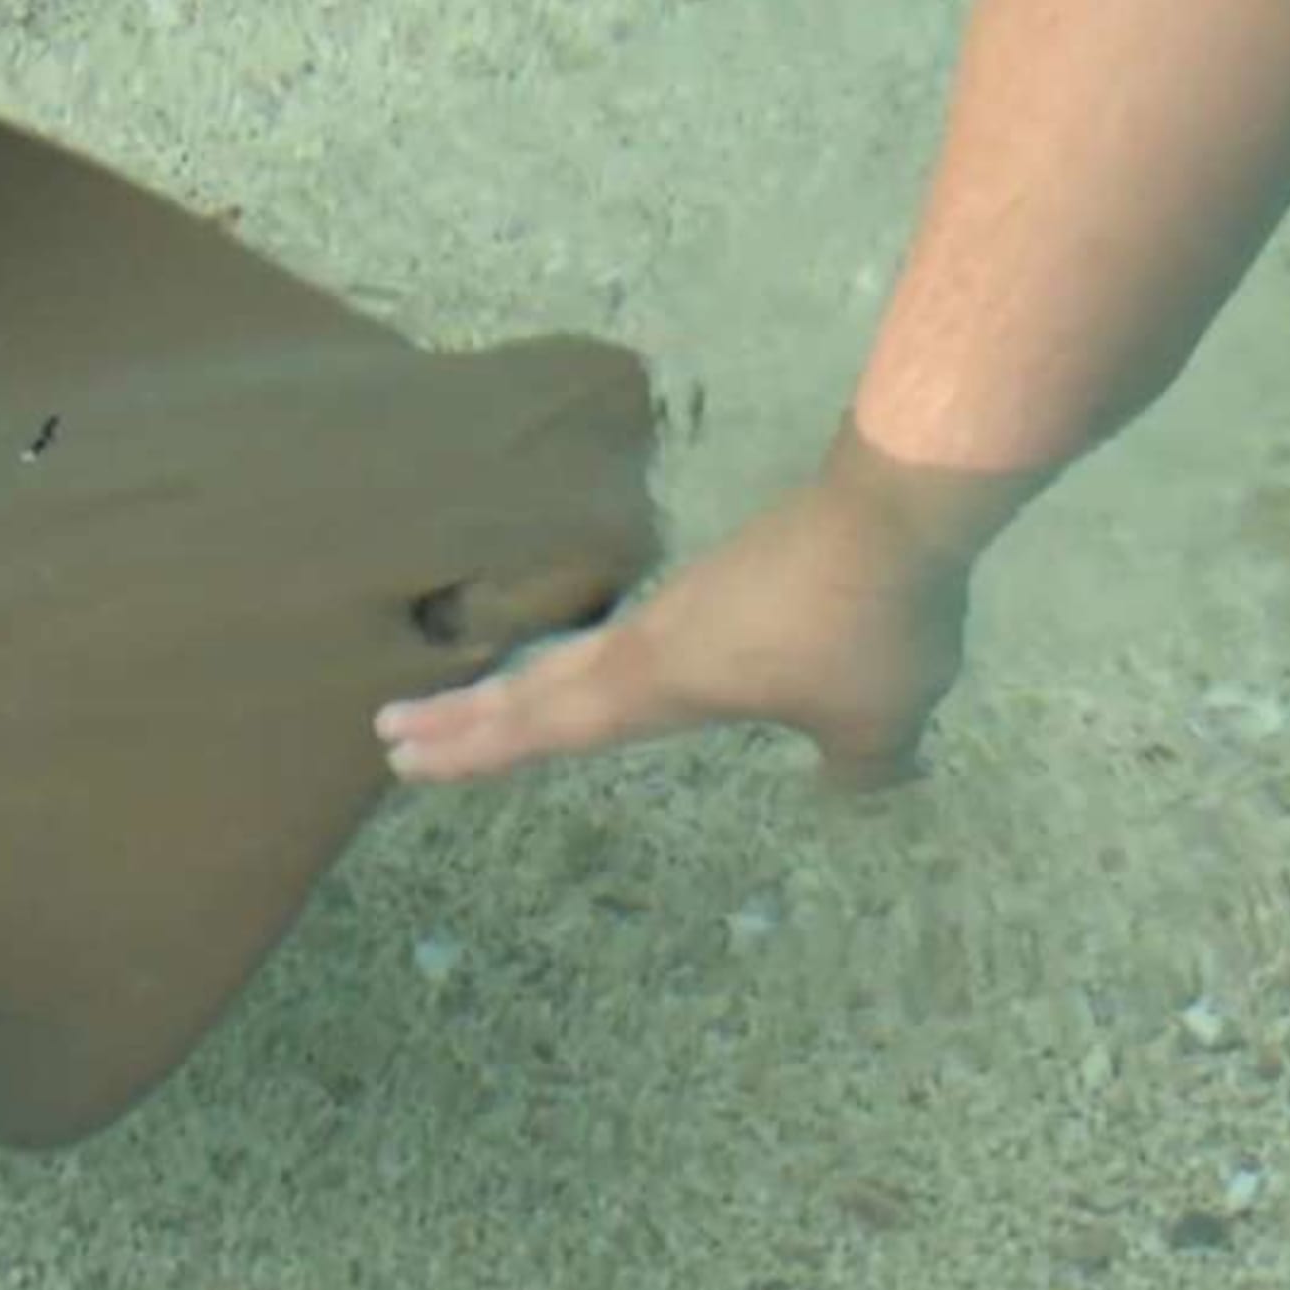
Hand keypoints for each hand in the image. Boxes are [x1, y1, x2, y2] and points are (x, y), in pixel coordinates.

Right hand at [373, 422, 1041, 790]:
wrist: (896, 505)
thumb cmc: (871, 625)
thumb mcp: (877, 723)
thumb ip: (860, 768)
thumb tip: (856, 785)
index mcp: (659, 683)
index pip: (549, 729)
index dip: (477, 751)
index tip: (407, 762)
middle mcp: (650, 643)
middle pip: (538, 688)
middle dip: (464, 718)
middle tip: (393, 733)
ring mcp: (681, 606)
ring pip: (578, 657)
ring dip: (521, 686)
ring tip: (476, 705)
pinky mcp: (719, 581)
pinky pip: (630, 637)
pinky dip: (588, 663)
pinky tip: (609, 669)